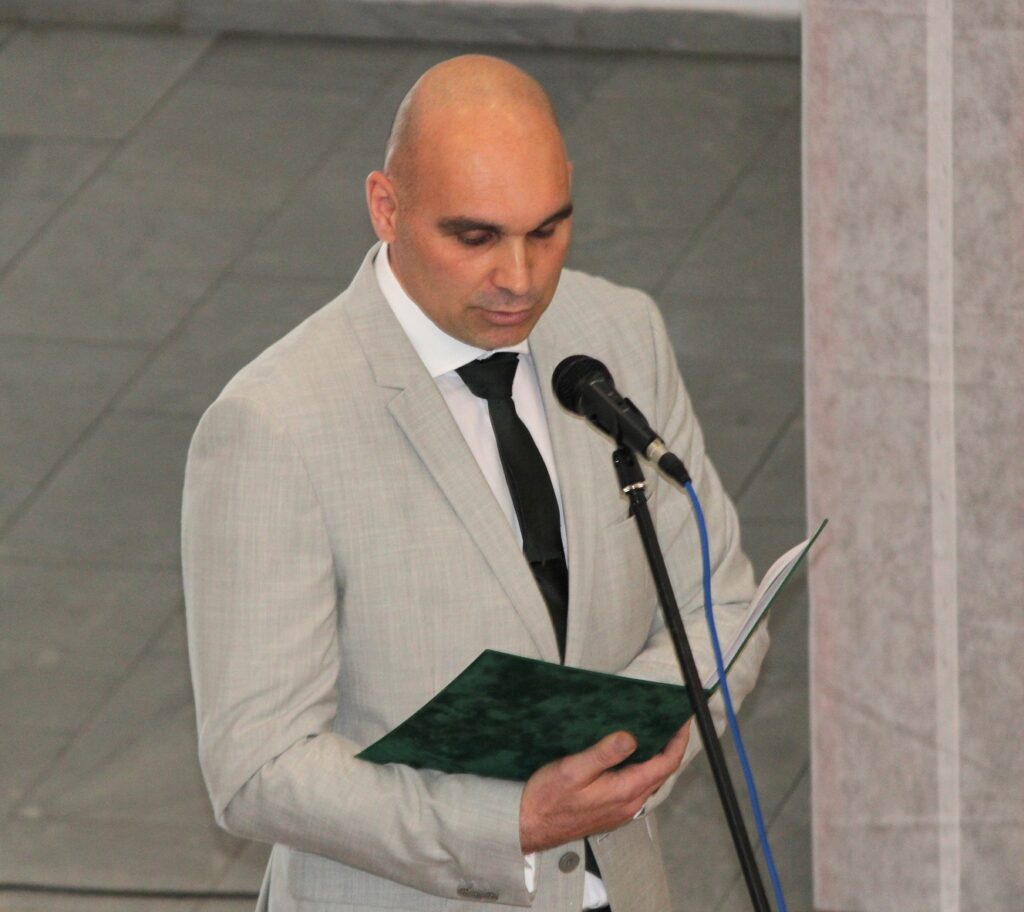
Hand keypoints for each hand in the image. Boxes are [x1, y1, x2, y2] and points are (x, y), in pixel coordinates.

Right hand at [519, 722, 689, 853]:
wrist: (529, 825)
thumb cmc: (547, 798)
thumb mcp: (573, 769)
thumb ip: (604, 754)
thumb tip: (631, 737)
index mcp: (624, 791)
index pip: (665, 764)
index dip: (678, 741)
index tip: (682, 720)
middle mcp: (628, 803)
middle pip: (662, 773)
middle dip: (671, 747)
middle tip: (671, 721)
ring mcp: (620, 809)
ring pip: (650, 780)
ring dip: (657, 758)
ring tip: (655, 733)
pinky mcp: (610, 811)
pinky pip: (637, 787)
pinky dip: (643, 768)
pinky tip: (632, 756)